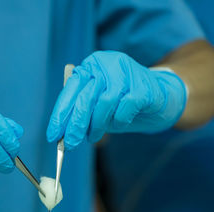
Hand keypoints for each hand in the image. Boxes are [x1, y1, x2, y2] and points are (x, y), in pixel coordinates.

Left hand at [46, 51, 186, 149]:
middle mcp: (106, 64)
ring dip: (98, 125)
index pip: (71, 90)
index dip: (60, 114)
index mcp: (91, 66)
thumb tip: (61, 130)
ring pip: (104, 103)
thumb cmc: (123, 102)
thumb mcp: (97, 105)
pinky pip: (124, 108)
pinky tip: (120, 122)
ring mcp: (126, 72)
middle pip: (85, 97)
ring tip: (95, 136)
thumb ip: (80, 110)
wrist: (161, 97)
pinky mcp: (143, 85)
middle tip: (70, 144)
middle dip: (76, 125)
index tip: (53, 136)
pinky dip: (120, 120)